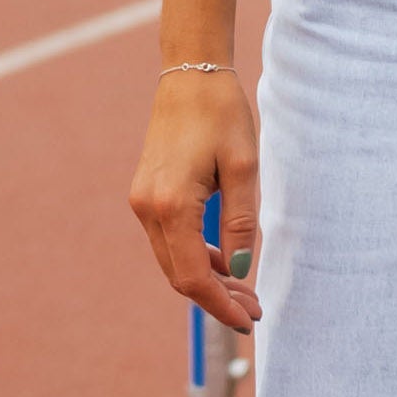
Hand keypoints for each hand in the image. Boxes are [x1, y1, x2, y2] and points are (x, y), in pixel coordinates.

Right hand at [130, 70, 262, 327]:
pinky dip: (196, 257)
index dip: (220, 305)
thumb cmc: (222, 115)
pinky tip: (225, 261)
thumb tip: (239, 269)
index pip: (194, 277)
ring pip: (173, 261)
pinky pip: (170, 240)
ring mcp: (142, 202)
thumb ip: (240, 222)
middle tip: (254, 309)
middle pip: (179, 275)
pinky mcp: (146, 194)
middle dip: (216, 298)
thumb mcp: (244, 168)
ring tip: (245, 290)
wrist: (191, 75)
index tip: (248, 322)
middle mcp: (148, 209)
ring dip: (207, 279)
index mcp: (171, 205)